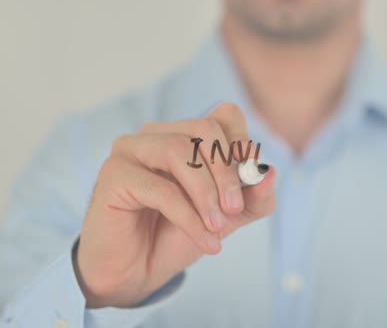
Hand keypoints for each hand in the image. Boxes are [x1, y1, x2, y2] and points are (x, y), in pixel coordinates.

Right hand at [74, 103, 275, 307]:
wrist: (138, 271)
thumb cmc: (179, 234)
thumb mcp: (228, 215)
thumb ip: (253, 196)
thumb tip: (270, 173)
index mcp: (186, 133)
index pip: (225, 116)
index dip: (243, 145)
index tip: (252, 181)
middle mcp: (158, 133)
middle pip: (206, 128)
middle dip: (228, 171)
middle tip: (234, 210)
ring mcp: (131, 149)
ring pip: (180, 152)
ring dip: (207, 194)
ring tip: (218, 227)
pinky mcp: (113, 174)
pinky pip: (160, 188)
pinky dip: (189, 217)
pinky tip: (205, 241)